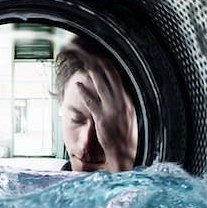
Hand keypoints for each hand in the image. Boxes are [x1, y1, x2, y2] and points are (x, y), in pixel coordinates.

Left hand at [75, 56, 136, 171]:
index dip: (111, 67)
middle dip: (102, 66)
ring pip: (101, 87)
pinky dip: (84, 92)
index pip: (120, 79)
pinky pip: (91, 102)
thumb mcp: (130, 116)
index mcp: (129, 101)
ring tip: (86, 66)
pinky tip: (78, 86)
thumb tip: (119, 92)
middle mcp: (121, 103)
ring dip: (93, 75)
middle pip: (111, 78)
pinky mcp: (102, 118)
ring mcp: (111, 110)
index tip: (104, 59)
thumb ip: (124, 103)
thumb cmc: (126, 135)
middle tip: (94, 57)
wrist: (124, 151)